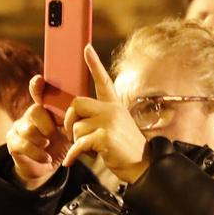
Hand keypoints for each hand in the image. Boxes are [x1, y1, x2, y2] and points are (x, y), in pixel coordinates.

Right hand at [6, 76, 64, 190]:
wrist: (45, 167)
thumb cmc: (59, 146)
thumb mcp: (68, 133)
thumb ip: (71, 122)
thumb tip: (81, 114)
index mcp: (44, 109)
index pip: (38, 92)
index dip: (37, 85)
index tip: (39, 79)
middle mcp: (29, 115)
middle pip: (35, 111)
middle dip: (47, 125)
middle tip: (54, 135)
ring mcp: (18, 129)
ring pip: (28, 130)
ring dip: (42, 140)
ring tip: (48, 146)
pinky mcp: (13, 143)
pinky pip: (24, 145)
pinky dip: (38, 153)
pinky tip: (46, 157)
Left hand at [64, 46, 148, 184]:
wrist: (144, 166)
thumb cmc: (125, 150)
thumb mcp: (115, 128)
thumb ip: (99, 120)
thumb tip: (73, 125)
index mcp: (114, 106)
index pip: (103, 81)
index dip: (94, 63)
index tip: (86, 48)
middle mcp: (112, 110)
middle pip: (76, 103)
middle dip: (70, 121)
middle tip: (74, 135)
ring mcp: (109, 121)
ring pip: (75, 127)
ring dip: (76, 143)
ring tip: (90, 150)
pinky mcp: (105, 135)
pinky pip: (78, 142)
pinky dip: (73, 154)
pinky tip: (73, 160)